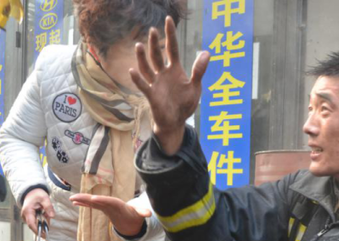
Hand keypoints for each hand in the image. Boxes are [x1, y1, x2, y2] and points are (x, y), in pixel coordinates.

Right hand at [22, 188, 54, 233]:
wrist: (32, 191)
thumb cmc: (37, 194)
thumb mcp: (45, 198)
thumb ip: (48, 207)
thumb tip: (52, 216)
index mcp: (27, 211)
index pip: (31, 224)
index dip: (38, 231)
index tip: (44, 235)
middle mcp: (25, 215)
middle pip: (34, 225)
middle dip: (42, 225)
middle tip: (48, 220)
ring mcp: (26, 217)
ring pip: (35, 224)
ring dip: (42, 222)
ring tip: (46, 214)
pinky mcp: (28, 217)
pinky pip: (35, 221)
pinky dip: (41, 220)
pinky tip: (43, 214)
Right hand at [70, 194, 150, 236]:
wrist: (131, 216)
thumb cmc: (134, 215)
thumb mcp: (139, 214)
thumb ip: (142, 212)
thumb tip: (149, 214)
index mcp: (119, 204)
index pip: (110, 201)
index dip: (103, 200)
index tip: (94, 198)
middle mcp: (110, 203)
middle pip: (98, 199)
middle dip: (87, 198)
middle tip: (76, 197)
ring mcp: (105, 205)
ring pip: (92, 202)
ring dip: (82, 200)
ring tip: (71, 198)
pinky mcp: (101, 207)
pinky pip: (91, 205)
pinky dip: (83, 204)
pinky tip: (74, 203)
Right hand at [130, 16, 209, 154]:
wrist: (176, 122)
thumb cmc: (185, 104)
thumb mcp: (195, 87)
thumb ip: (199, 71)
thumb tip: (206, 52)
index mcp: (175, 70)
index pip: (172, 48)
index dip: (171, 35)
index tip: (169, 20)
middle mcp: (163, 74)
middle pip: (157, 55)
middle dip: (155, 43)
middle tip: (153, 30)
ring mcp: (156, 84)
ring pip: (147, 68)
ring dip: (142, 57)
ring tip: (139, 45)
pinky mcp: (151, 96)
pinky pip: (143, 86)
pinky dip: (137, 79)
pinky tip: (132, 71)